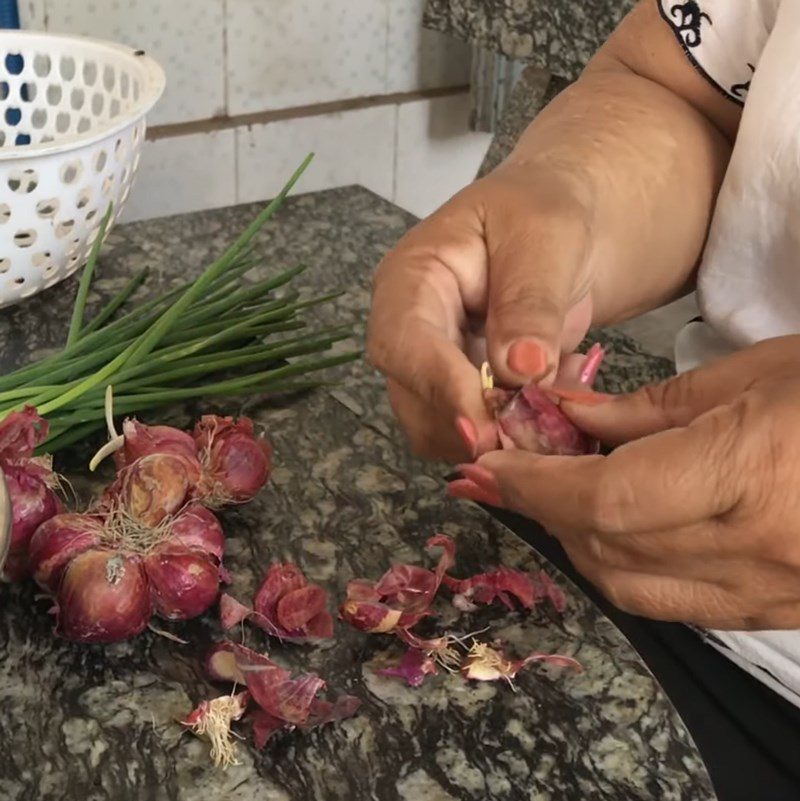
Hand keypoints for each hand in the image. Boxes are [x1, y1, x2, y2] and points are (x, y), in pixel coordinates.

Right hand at [368, 165, 595, 461]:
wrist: (560, 230)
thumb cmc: (544, 213)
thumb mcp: (546, 236)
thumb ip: (530, 301)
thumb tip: (520, 367)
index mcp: (410, 278)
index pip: (404, 342)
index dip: (440, 388)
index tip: (484, 426)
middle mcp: (408, 329)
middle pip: (413, 398)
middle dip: (472, 425)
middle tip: (536, 433)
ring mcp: (431, 365)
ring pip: (441, 428)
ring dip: (499, 434)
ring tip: (561, 395)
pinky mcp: (461, 392)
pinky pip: (478, 432)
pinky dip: (517, 432)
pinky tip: (556, 397)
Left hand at [449, 336, 799, 629]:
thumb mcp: (749, 375)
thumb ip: (644, 409)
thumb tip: (564, 418)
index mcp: (746, 477)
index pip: (601, 500)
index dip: (532, 485)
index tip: (486, 464)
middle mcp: (753, 552)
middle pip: (604, 548)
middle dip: (541, 510)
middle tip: (507, 471)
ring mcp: (768, 593)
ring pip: (630, 586)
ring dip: (575, 541)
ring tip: (550, 495)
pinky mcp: (776, 610)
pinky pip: (673, 601)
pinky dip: (624, 565)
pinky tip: (612, 527)